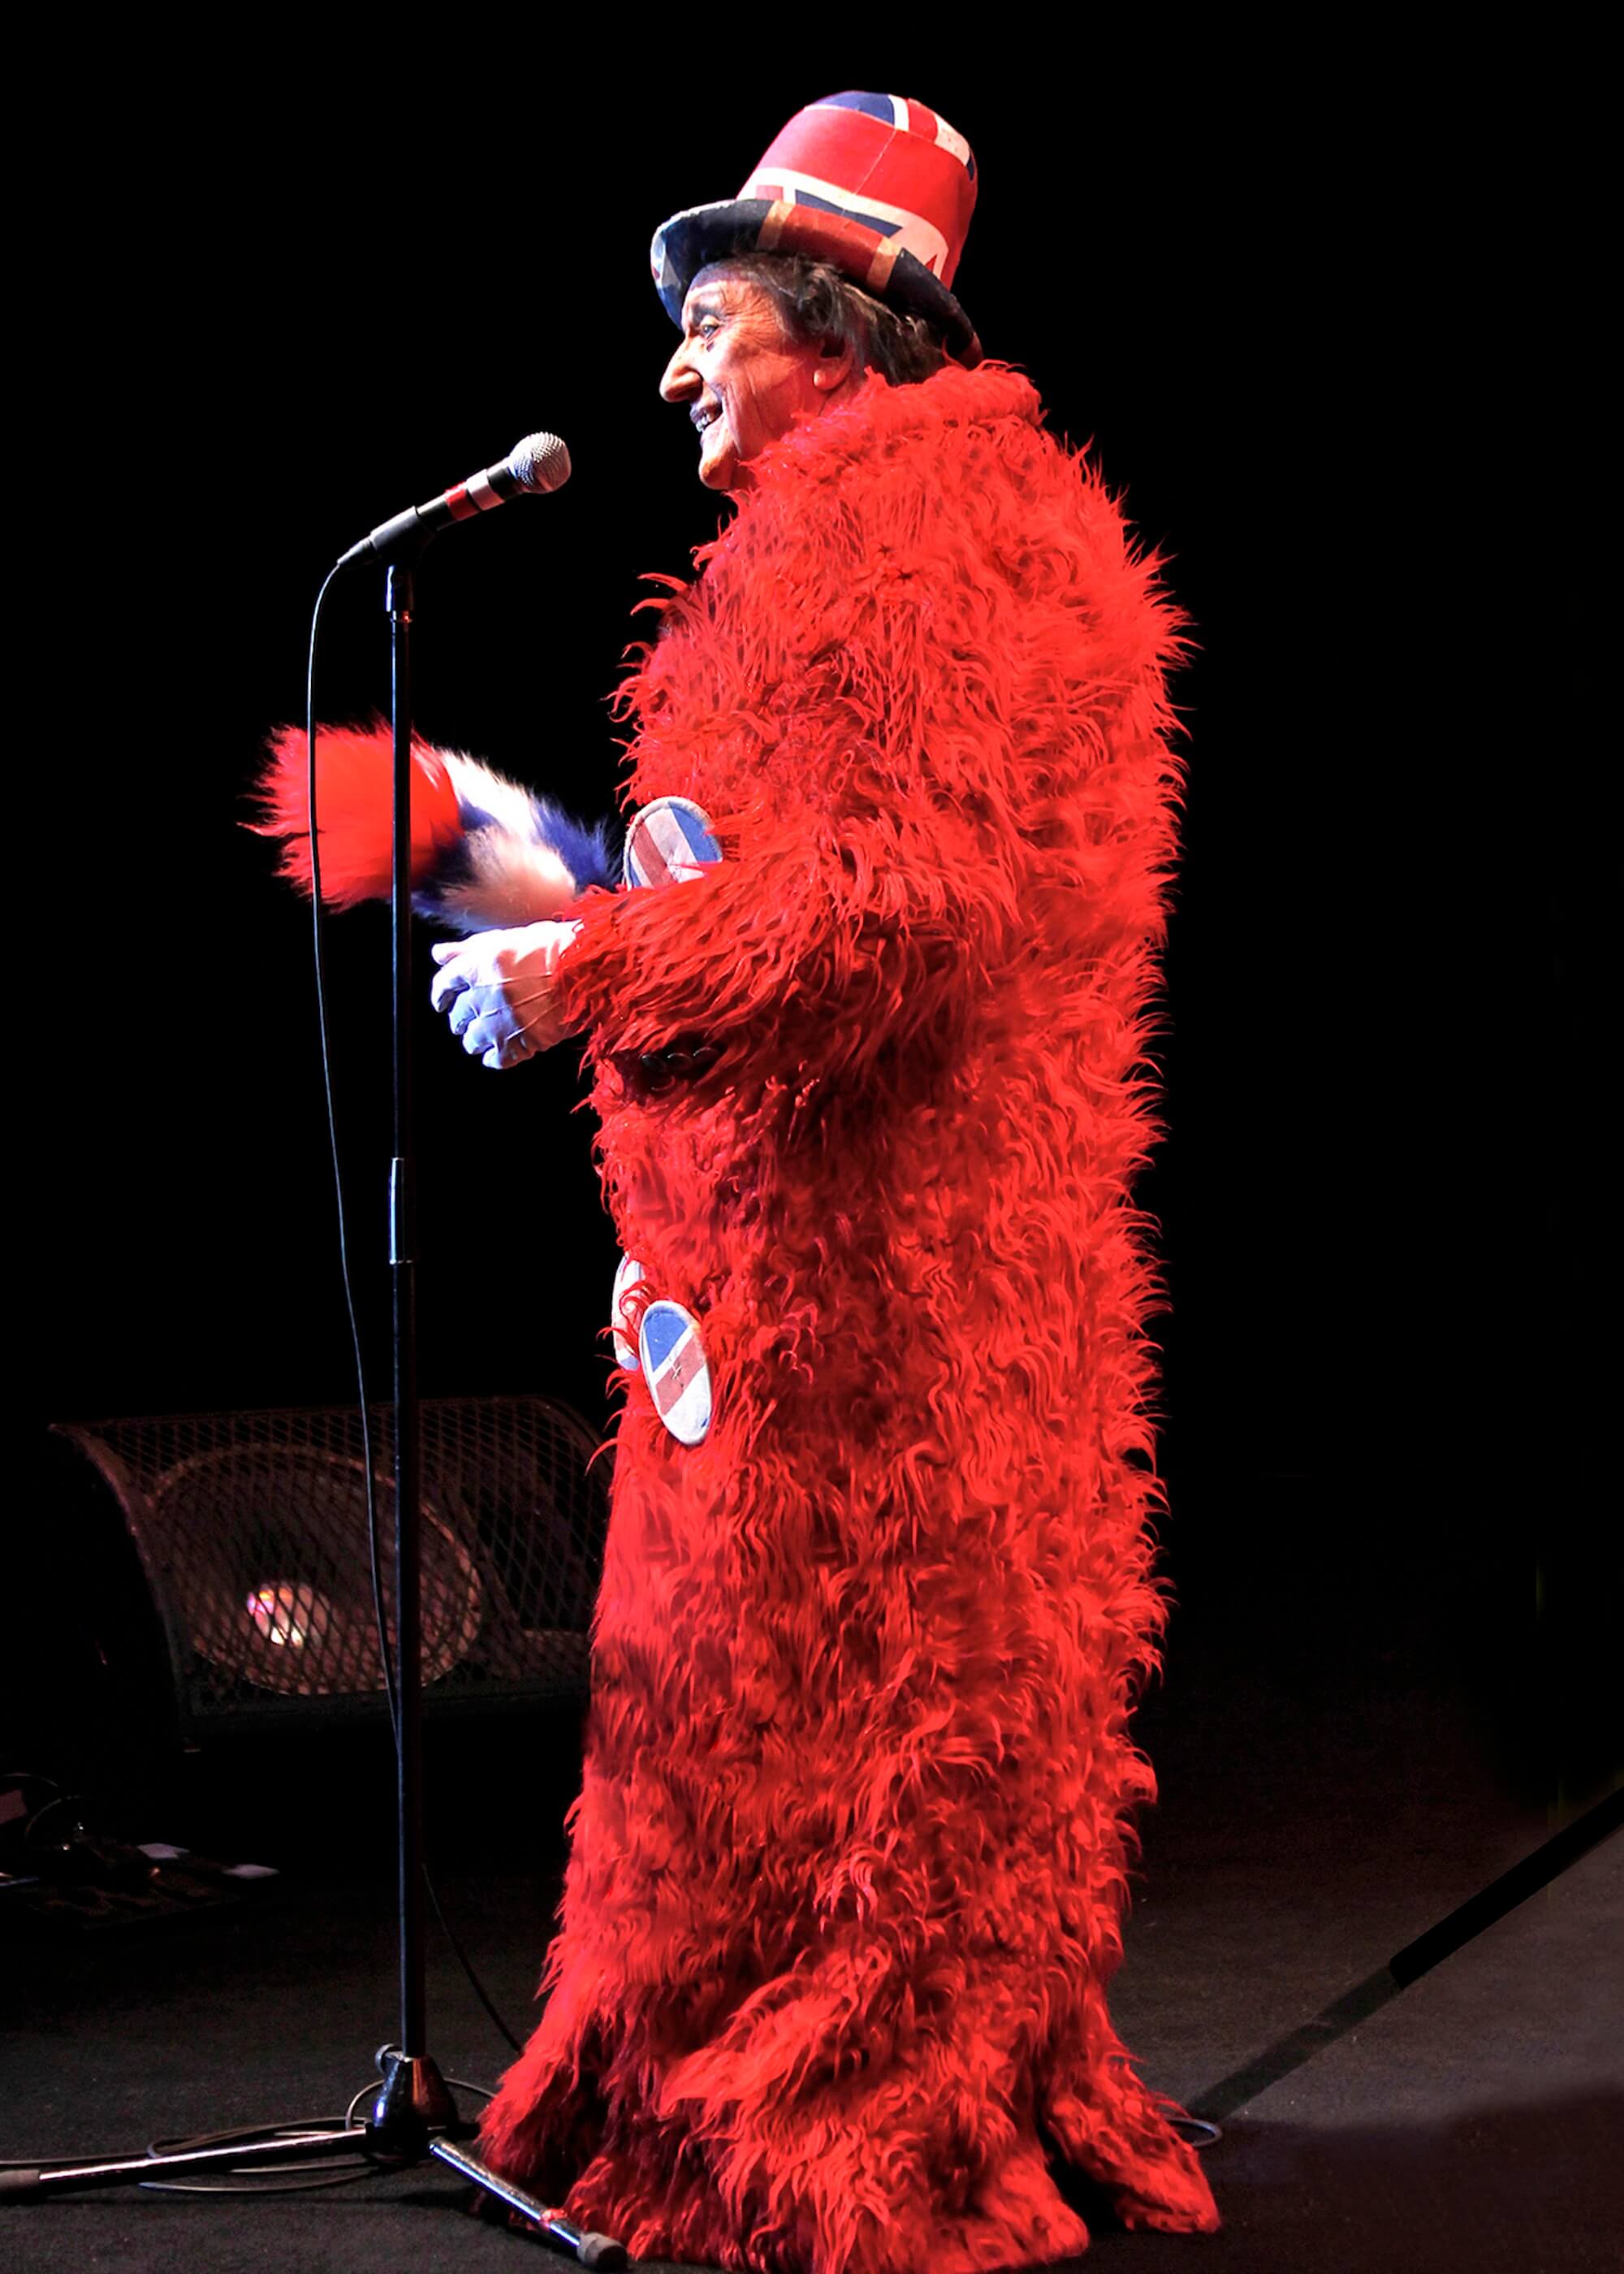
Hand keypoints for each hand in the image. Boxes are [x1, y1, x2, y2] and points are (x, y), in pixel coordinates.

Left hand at [429, 921, 580, 1068]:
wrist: (592, 970)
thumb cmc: (557, 948)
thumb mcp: (509, 938)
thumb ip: (469, 948)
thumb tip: (439, 954)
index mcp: (480, 965)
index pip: (444, 984)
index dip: (441, 994)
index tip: (442, 1000)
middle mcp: (486, 995)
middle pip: (458, 1016)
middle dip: (461, 1018)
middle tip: (468, 1018)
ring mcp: (503, 1022)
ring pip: (472, 1040)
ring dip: (476, 1039)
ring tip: (486, 1035)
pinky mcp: (522, 1043)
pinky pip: (496, 1060)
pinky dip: (495, 1057)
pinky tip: (500, 1051)